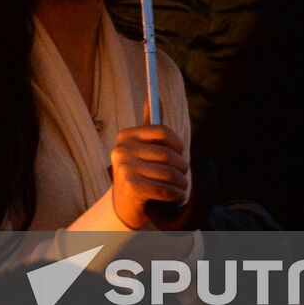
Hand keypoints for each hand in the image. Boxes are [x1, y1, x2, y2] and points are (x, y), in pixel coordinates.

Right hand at [109, 98, 189, 229]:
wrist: (124, 207)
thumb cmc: (139, 174)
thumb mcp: (142, 150)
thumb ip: (150, 127)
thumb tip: (155, 97)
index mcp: (125, 136)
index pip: (162, 131)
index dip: (177, 145)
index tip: (179, 154)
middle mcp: (122, 149)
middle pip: (168, 154)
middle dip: (181, 169)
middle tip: (181, 177)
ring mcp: (125, 168)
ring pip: (169, 173)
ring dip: (181, 185)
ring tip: (179, 189)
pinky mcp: (132, 186)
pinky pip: (166, 189)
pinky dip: (176, 195)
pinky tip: (175, 197)